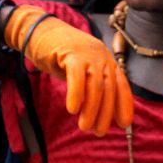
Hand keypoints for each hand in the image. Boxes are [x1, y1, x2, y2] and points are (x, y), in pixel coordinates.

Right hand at [4, 4, 133, 135]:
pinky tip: (72, 110)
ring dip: (91, 109)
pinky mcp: (71, 52)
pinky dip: (77, 95)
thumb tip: (101, 113)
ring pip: (95, 85)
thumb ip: (91, 86)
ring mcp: (87, 53)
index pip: (121, 85)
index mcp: (107, 60)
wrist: (38, 31)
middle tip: (99, 131)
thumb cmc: (59, 56)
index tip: (123, 123)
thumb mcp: (81, 71)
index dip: (123, 104)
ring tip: (84, 127)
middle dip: (106, 113)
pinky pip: (77, 77)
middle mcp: (101, 56)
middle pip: (109, 88)